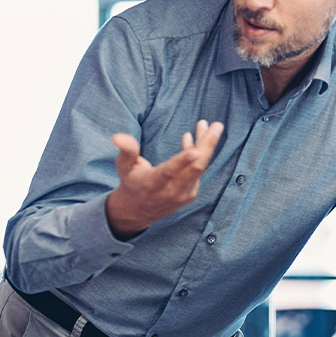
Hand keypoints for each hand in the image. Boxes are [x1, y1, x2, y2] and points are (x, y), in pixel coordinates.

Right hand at [105, 119, 224, 236]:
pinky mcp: (190, 194)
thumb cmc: (130, 181)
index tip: (195, 149)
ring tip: (213, 126)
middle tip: (217, 125)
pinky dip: (199, 154)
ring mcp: (183, 194)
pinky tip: (195, 137)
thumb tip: (117, 137)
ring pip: (200, 168)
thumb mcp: (123, 166)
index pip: (170, 172)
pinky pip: (198, 171)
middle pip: (194, 168)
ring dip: (207, 146)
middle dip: (207, 146)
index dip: (182, 161)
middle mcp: (171, 191)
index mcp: (152, 184)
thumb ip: (126, 150)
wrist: (138, 211)